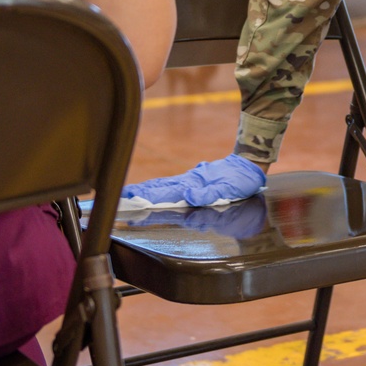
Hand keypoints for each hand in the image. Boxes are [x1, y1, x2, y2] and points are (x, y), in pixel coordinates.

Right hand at [121, 154, 266, 208]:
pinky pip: (171, 185)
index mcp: (192, 186)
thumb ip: (208, 193)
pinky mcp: (194, 181)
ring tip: (126, 196)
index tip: (126, 201)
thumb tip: (187, 196)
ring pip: (162, 186)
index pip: (163, 193)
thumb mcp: (229, 189)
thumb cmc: (240, 180)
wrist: (249, 165)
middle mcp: (187, 183)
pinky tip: (151, 191)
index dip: (144, 198)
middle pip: (157, 189)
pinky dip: (157, 188)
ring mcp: (189, 181)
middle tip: (117, 200)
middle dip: (137, 195)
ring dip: (144, 191)